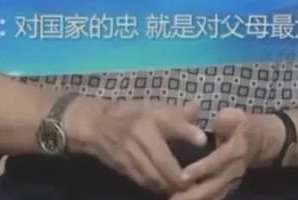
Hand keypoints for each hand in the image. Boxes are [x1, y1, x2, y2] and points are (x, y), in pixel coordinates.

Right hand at [66, 98, 207, 193]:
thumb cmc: (130, 114)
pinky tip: (166, 188)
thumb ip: (177, 112)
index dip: (187, 132)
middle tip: (194, 181)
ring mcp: (129, 154)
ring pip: (152, 174)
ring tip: (184, 189)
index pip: (171, 123)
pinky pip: (142, 180)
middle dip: (178, 174)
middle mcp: (138, 136)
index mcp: (148, 118)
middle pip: (162, 160)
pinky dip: (156, 186)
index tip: (202, 141)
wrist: (95, 125)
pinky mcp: (123, 167)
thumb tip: (199, 109)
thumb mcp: (153, 108)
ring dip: (168, 184)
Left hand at [171, 108, 278, 199]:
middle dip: (194, 193)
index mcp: (236, 149)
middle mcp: (235, 169)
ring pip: (214, 194)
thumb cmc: (242, 125)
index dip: (201, 169)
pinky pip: (215, 197)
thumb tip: (218, 123)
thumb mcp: (236, 116)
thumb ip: (226, 120)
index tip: (183, 176)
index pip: (218, 161)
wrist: (260, 140)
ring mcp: (233, 180)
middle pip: (214, 184)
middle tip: (173, 197)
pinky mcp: (229, 187)